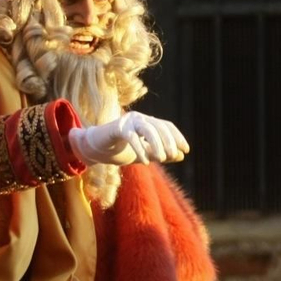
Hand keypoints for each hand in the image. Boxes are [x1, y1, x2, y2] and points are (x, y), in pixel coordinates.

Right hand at [67, 112, 189, 166]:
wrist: (94, 150)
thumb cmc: (120, 150)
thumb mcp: (144, 154)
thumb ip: (160, 154)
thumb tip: (180, 155)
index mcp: (146, 122)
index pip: (166, 125)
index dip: (177, 137)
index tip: (186, 150)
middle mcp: (139, 118)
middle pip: (159, 126)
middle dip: (169, 141)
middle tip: (173, 156)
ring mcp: (127, 121)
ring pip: (148, 130)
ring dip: (157, 144)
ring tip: (161, 158)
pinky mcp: (116, 128)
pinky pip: (132, 138)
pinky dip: (139, 150)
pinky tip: (144, 162)